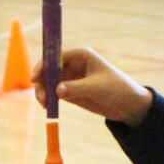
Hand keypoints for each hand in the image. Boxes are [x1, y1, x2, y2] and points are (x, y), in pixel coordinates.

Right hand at [31, 47, 153, 125]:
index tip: (36, 78)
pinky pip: (53, 92)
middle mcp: (72, 64)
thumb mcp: (96, 88)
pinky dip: (48, 99)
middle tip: (41, 97)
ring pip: (49, 82)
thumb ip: (76, 89)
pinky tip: (48, 107)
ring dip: (43, 91)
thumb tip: (57, 90)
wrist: (127, 104)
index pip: (56, 56)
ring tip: (45, 105)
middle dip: (41, 81)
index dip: (44, 65)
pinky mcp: (70, 91)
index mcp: (81, 55)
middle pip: (49, 69)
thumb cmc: (116, 89)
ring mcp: (70, 78)